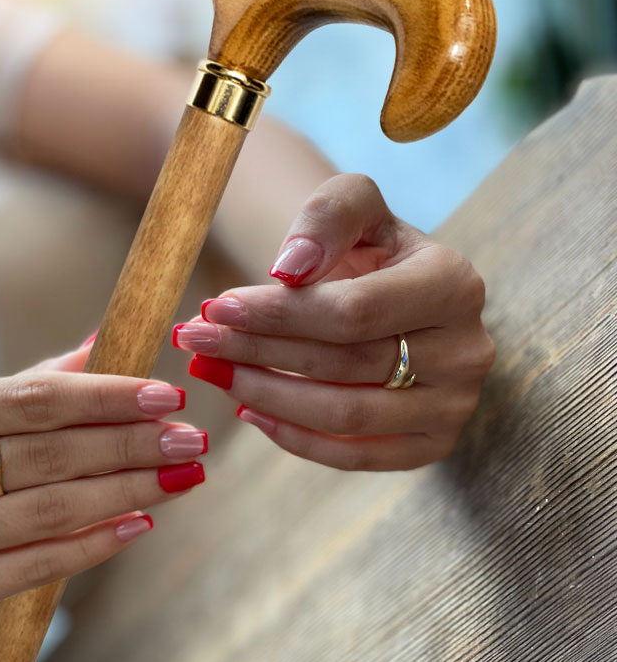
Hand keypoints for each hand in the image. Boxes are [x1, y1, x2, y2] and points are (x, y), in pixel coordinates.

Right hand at [0, 338, 206, 622]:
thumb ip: (32, 385)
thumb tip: (104, 344)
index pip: (37, 399)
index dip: (109, 396)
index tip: (168, 396)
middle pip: (52, 454)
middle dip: (132, 444)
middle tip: (191, 438)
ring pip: (54, 509)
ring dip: (130, 492)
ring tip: (181, 477)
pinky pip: (39, 564)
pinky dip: (96, 543)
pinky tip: (139, 523)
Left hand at [174, 174, 494, 470]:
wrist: (390, 288)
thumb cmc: (365, 245)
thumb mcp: (351, 204)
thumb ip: (326, 217)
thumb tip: (288, 269)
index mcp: (452, 283)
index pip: (352, 312)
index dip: (277, 314)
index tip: (214, 307)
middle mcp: (466, 350)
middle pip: (343, 364)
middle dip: (257, 351)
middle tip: (194, 340)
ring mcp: (454, 405)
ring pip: (345, 416)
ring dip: (265, 395)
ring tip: (214, 369)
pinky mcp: (432, 444)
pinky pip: (357, 457)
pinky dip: (296, 439)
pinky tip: (250, 409)